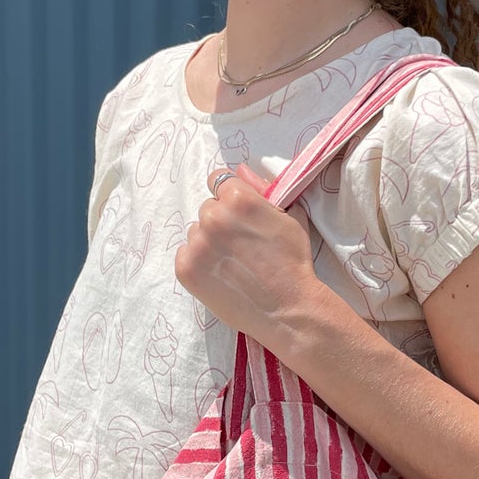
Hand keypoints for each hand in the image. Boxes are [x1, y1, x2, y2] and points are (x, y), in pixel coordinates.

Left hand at [175, 160, 317, 342]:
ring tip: (233, 263)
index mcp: (238, 198)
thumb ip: (263, 189)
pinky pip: (185, 253)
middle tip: (241, 244)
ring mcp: (197, 244)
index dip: (230, 197)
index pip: (218, 180)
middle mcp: (213, 217)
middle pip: (207, 208)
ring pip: (196, 232)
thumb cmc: (293, 263)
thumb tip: (241, 169)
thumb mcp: (289, 217)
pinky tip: (221, 274)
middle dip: (221, 221)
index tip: (239, 215)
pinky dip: (198, 262)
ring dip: (209, 242)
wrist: (288, 309)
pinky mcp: (186, 269)